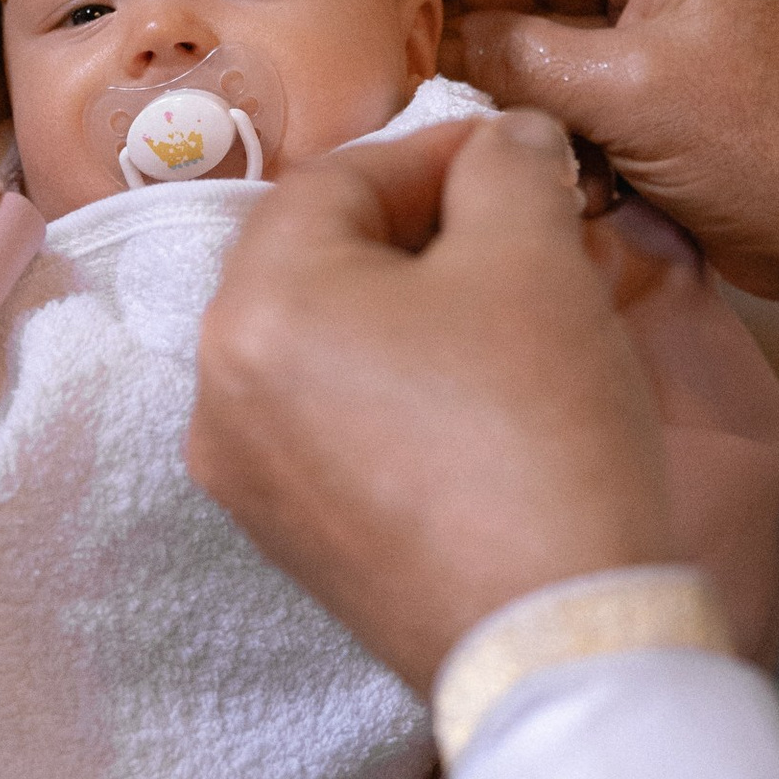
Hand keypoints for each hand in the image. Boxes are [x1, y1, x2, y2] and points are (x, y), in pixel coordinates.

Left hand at [189, 111, 671, 691]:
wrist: (562, 636)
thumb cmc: (540, 431)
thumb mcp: (535, 255)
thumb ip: (507, 165)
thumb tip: (503, 143)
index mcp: (252, 309)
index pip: (337, 179)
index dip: (438, 152)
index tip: (520, 159)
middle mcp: (216, 394)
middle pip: (318, 262)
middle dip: (421, 232)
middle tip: (519, 229)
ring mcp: (248, 480)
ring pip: (326, 346)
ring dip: (412, 310)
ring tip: (510, 311)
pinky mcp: (294, 543)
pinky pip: (334, 426)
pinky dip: (397, 390)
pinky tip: (480, 400)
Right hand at [428, 0, 778, 318]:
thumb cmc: (774, 154)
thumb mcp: (630, 99)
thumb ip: (520, 56)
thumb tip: (436, 42)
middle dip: (482, 0)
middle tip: (438, 64)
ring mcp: (663, 14)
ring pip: (545, 9)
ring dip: (510, 62)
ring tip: (493, 116)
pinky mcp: (656, 71)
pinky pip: (571, 62)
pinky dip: (546, 102)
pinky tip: (548, 151)